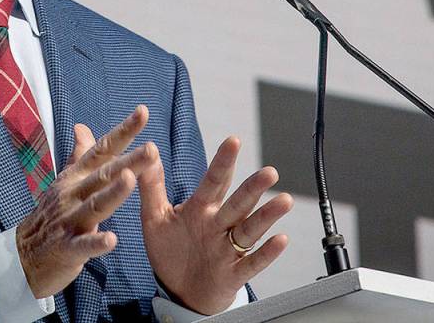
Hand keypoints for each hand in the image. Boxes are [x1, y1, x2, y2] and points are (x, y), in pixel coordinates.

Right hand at [16, 105, 157, 297]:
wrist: (23, 254)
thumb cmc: (52, 214)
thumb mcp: (65, 181)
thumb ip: (80, 155)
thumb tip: (82, 126)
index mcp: (76, 177)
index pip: (102, 150)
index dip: (123, 131)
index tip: (143, 112)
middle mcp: (73, 194)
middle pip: (104, 175)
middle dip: (129, 161)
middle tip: (152, 149)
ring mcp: (69, 220)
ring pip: (95, 205)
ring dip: (113, 193)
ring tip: (130, 180)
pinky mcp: (67, 249)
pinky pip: (83, 246)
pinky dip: (96, 242)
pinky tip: (112, 239)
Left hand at [139, 136, 292, 314]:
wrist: (178, 292)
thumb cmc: (170, 251)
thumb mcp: (154, 217)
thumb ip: (151, 186)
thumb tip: (148, 152)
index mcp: (201, 209)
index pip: (214, 182)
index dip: (223, 162)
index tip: (234, 141)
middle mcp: (218, 225)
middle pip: (238, 204)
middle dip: (253, 188)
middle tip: (270, 172)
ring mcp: (228, 249)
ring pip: (250, 230)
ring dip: (267, 216)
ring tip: (284, 201)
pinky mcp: (232, 274)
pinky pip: (252, 262)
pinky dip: (267, 253)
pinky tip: (281, 239)